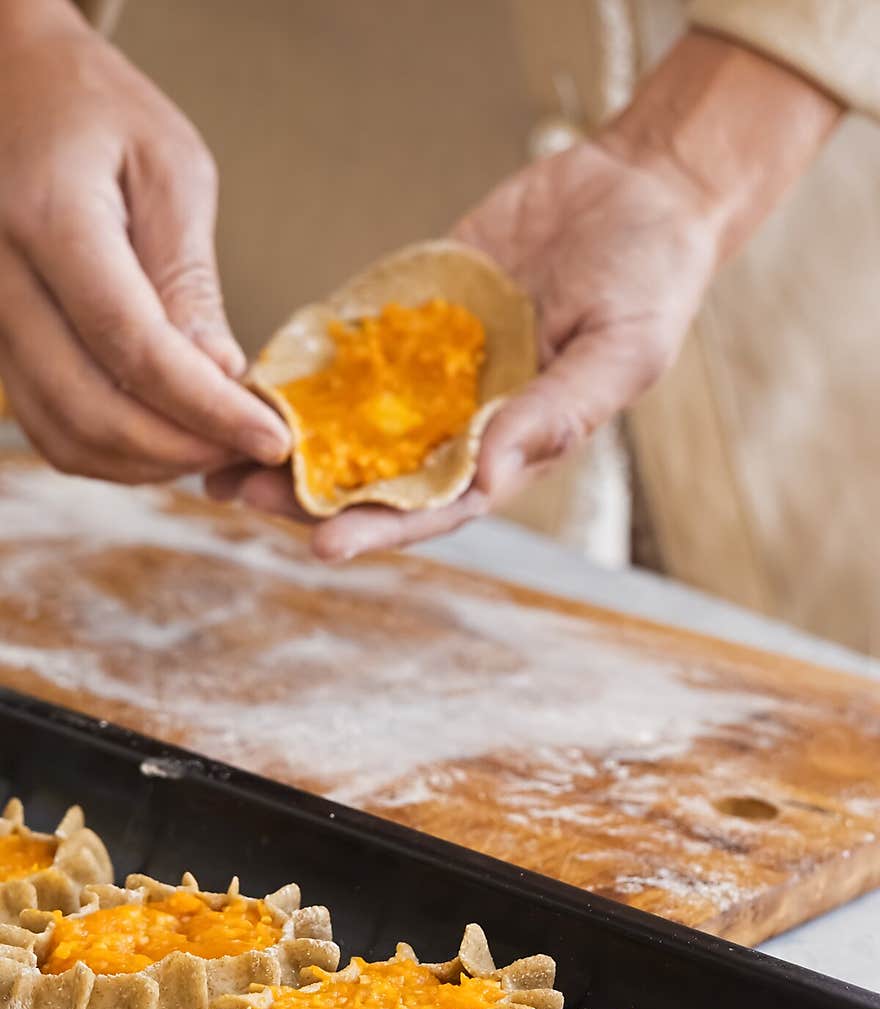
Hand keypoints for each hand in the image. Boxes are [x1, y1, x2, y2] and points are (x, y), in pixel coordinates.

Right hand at [0, 1, 289, 482]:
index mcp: (47, 217)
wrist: (9, 82)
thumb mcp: (169, 169)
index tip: (271, 438)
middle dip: (182, 449)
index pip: (135, 348)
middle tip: (248, 449)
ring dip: (148, 462)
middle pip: (90, 410)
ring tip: (215, 445)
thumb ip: (187, 278)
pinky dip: (111, 450)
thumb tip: (219, 376)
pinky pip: (48, 422)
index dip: (208, 410)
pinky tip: (167, 434)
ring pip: (63, 434)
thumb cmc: (95, 109)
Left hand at [208, 33, 838, 558]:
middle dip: (310, 492)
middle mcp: (464, 416)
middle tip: (240, 498)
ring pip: (350, 417)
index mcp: (513, 446)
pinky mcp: (412, 311)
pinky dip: (303, 365)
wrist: (635, 193)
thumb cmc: (650, 280)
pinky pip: (351, 346)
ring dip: (290, 439)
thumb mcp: (623, 352)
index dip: (382, 528)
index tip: (324, 546)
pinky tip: (249, 377)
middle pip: (376, 472)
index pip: (439, 504)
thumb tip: (490, 469)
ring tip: (218, 452)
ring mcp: (433, 366)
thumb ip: (560, 412)